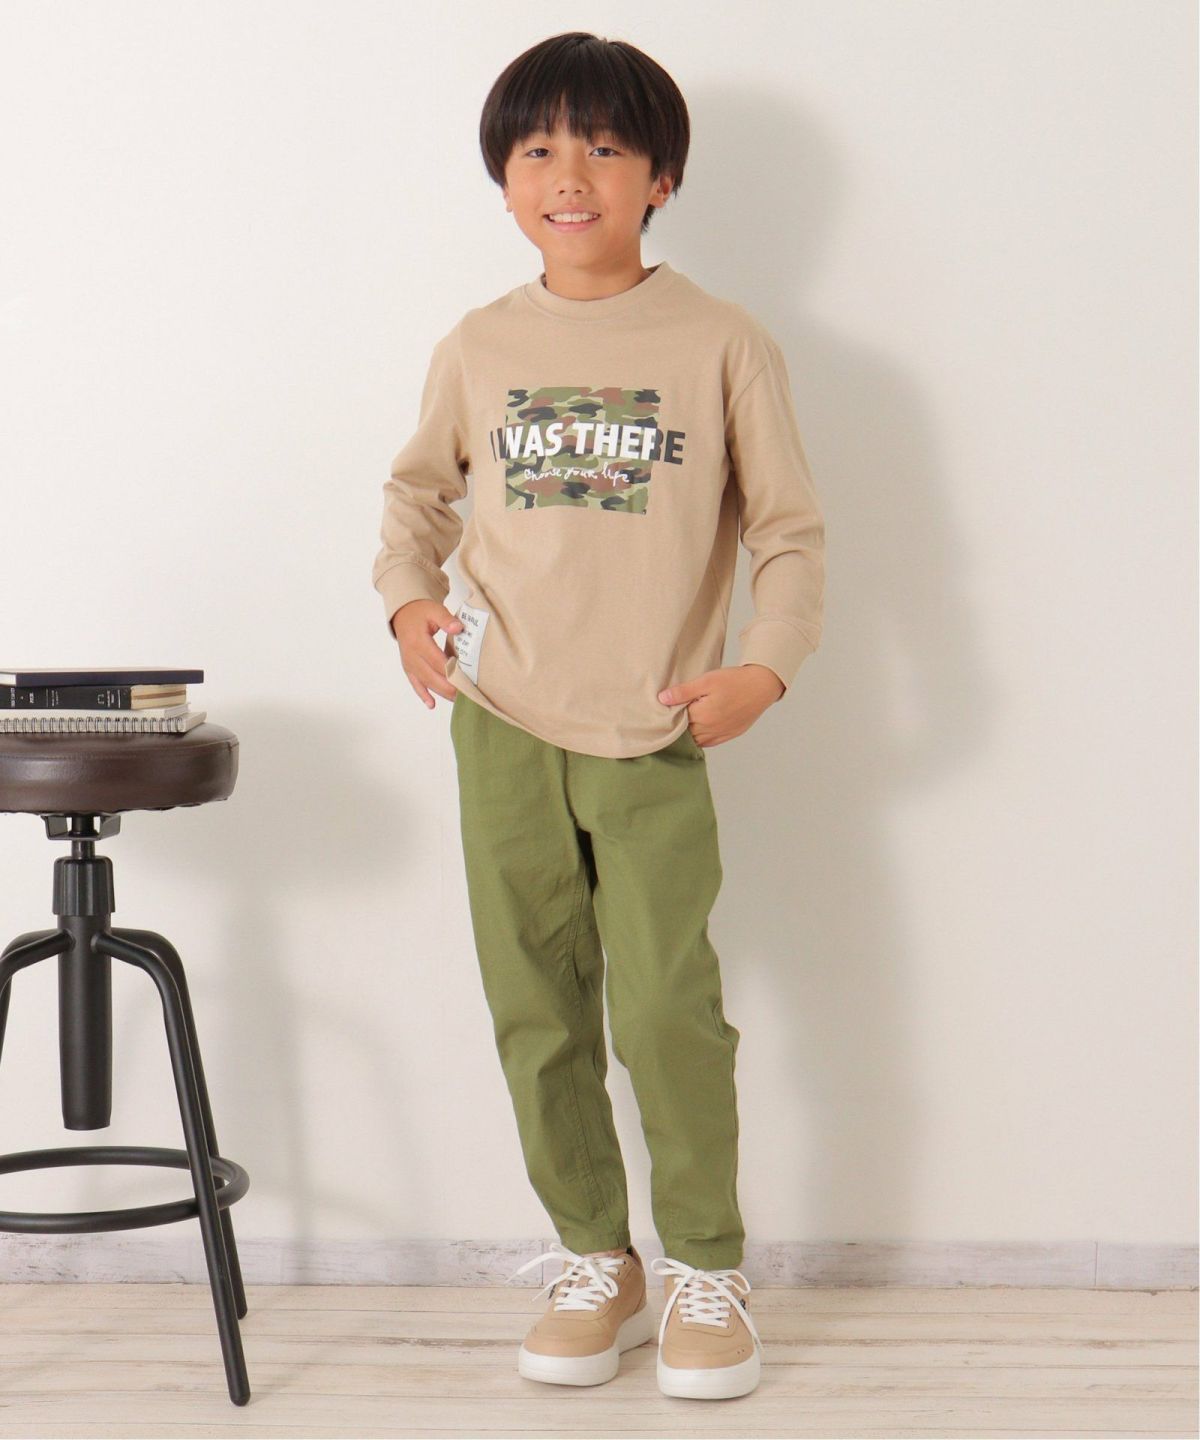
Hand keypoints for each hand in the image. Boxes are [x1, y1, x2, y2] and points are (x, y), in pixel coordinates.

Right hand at [390, 600, 463, 707]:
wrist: (403, 614)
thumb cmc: (420, 612)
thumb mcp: (434, 610)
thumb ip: (446, 619)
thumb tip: (458, 628)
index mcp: (418, 641)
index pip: (438, 661)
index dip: (452, 671)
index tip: (466, 679)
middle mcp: (411, 655)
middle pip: (432, 676)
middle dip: (449, 686)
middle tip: (466, 694)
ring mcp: (409, 663)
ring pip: (425, 682)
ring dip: (440, 692)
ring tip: (456, 700)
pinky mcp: (408, 667)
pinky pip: (415, 683)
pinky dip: (423, 694)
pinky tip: (431, 705)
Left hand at [657, 665, 784, 747]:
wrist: (762, 686)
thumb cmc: (735, 681)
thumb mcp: (707, 680)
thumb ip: (684, 691)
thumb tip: (662, 699)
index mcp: (702, 716)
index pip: (676, 723)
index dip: (668, 718)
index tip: (662, 712)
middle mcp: (710, 729)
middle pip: (685, 734)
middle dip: (676, 728)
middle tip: (669, 719)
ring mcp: (721, 734)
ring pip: (697, 741)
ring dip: (688, 735)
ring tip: (682, 724)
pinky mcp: (730, 734)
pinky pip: (710, 742)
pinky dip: (701, 739)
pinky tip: (697, 731)